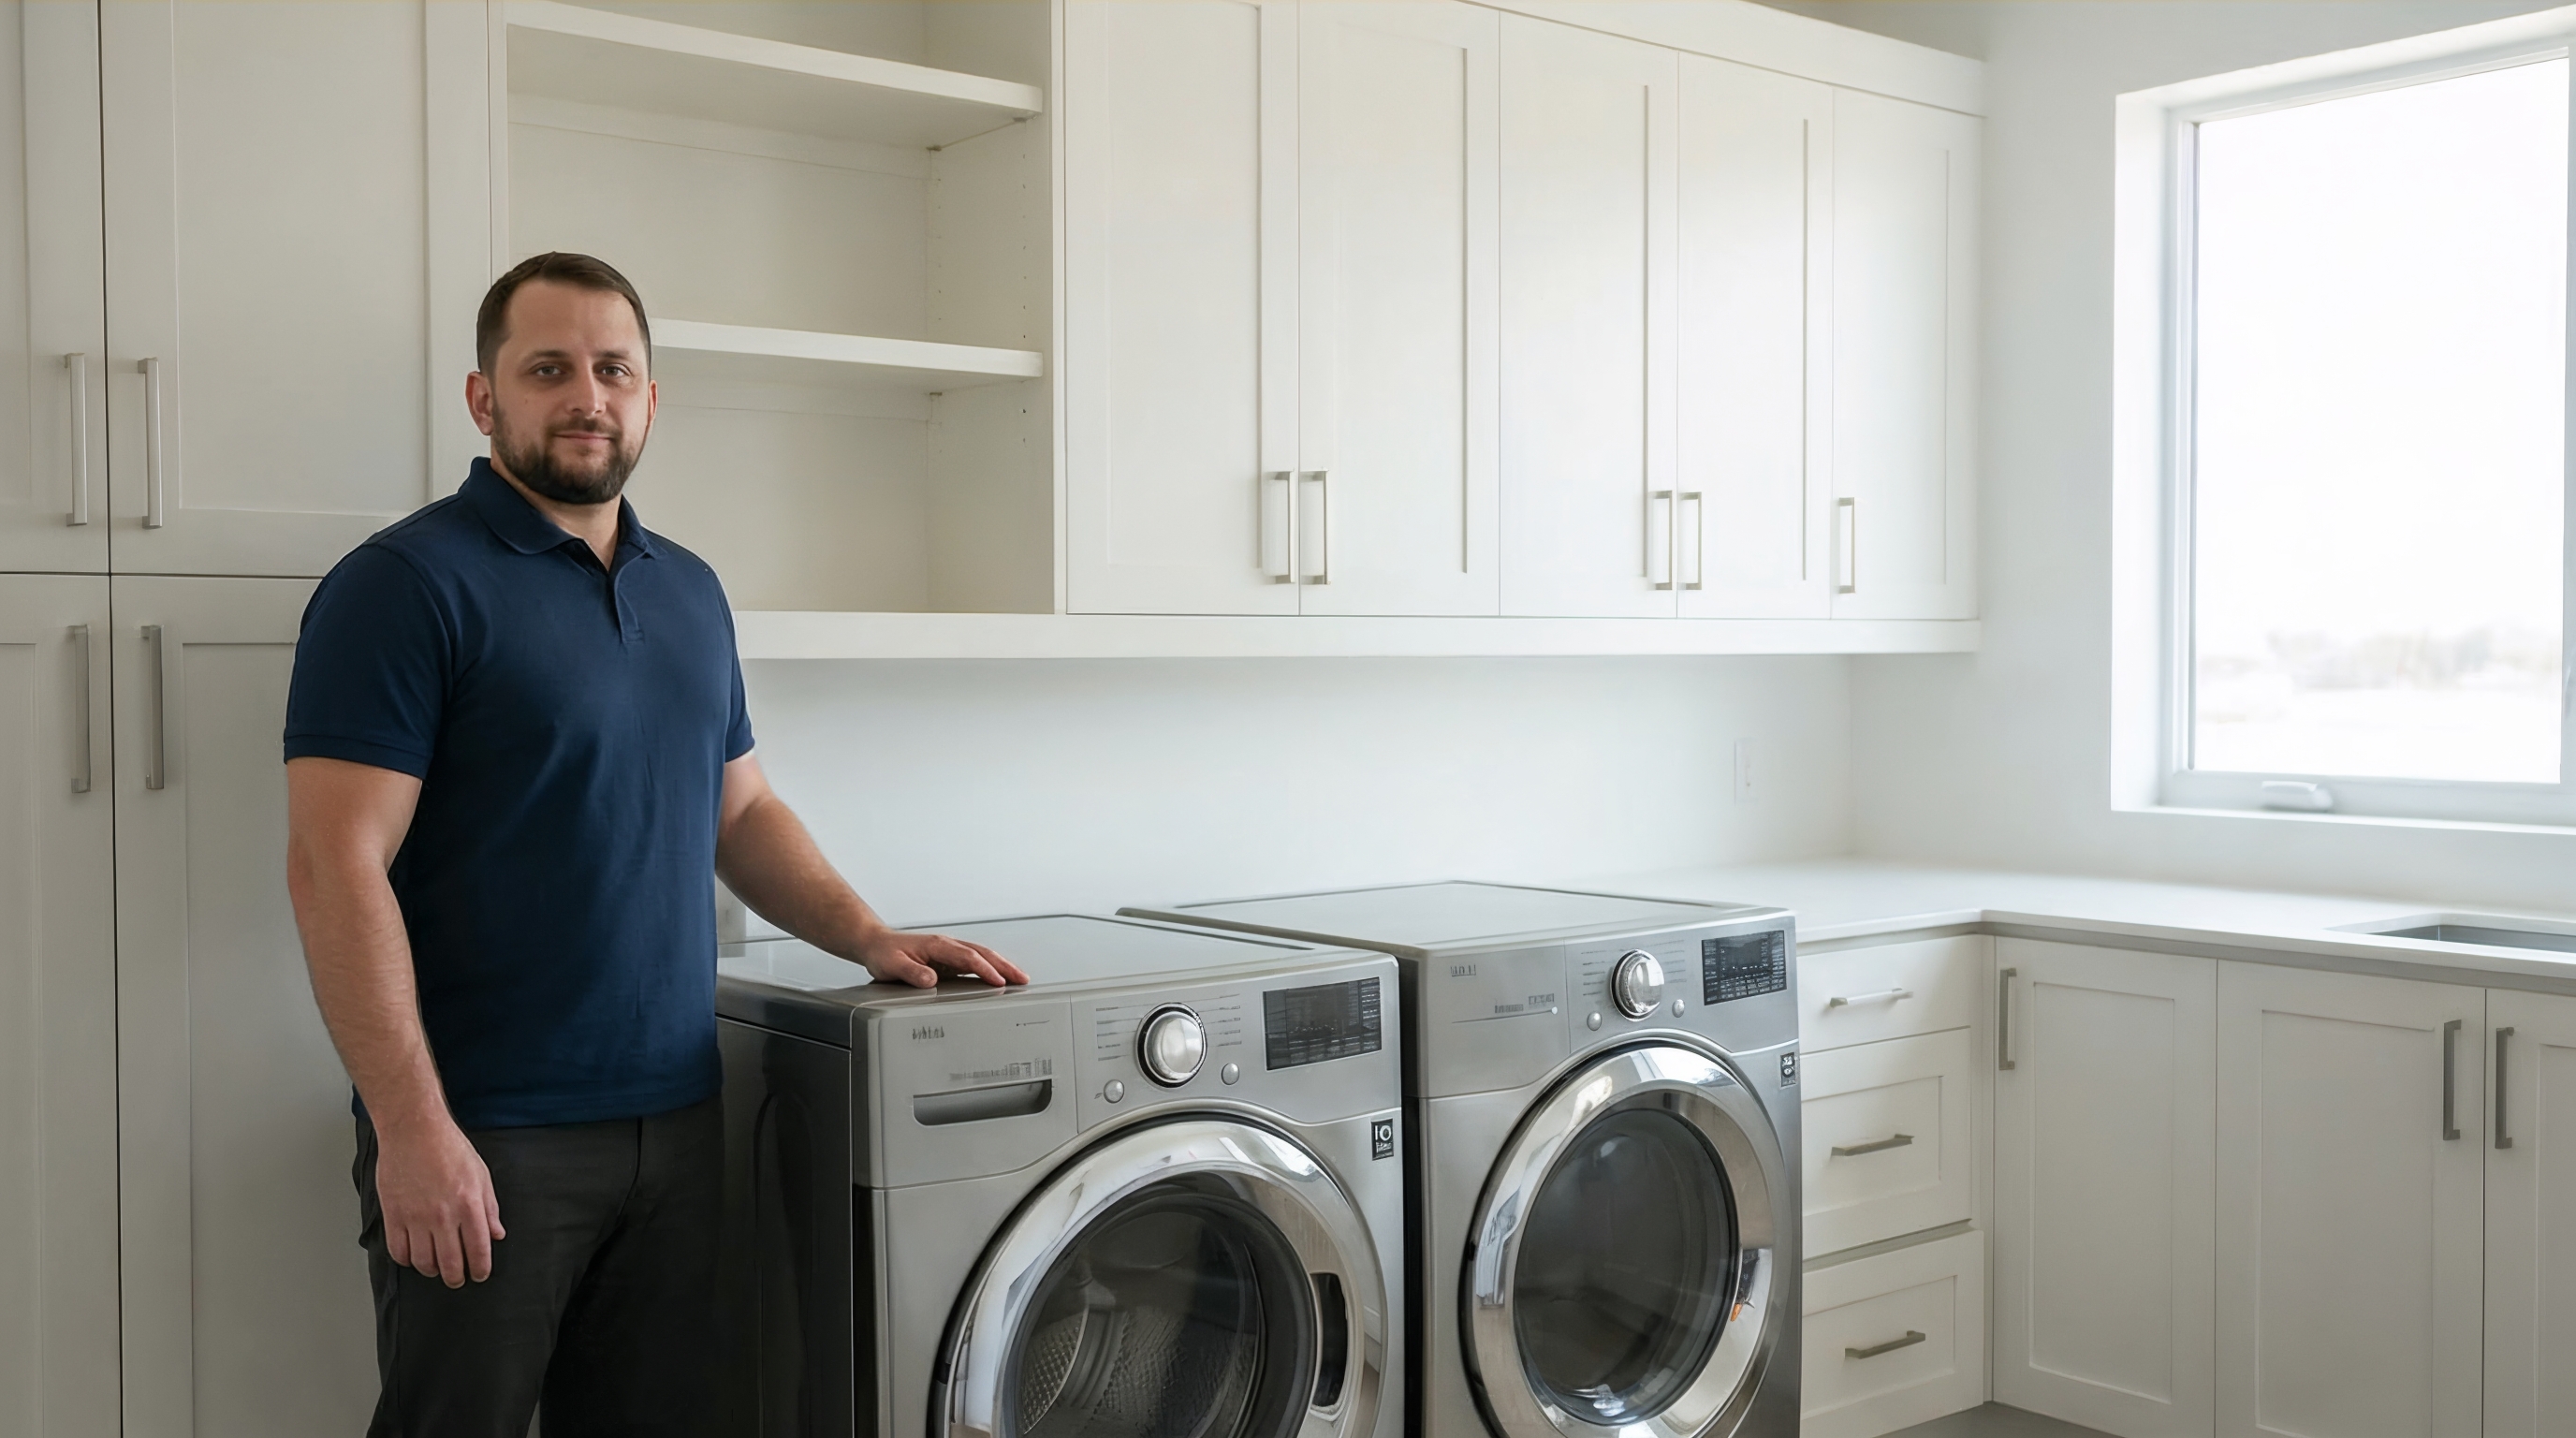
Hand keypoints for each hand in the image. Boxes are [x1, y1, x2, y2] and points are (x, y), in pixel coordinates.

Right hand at [373, 1116, 504, 1287]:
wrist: (414, 1130)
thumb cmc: (449, 1147)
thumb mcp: (481, 1175)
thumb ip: (490, 1208)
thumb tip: (497, 1234)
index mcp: (469, 1205)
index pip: (478, 1250)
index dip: (480, 1269)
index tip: (480, 1274)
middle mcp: (443, 1216)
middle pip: (451, 1263)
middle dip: (456, 1278)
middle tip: (458, 1279)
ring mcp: (416, 1218)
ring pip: (424, 1262)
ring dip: (432, 1271)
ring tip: (437, 1268)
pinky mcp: (393, 1215)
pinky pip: (398, 1251)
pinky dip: (407, 1260)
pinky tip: (413, 1257)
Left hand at [852, 928, 1028, 988]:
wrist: (876, 944)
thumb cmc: (884, 954)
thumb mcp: (893, 965)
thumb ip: (912, 972)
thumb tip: (931, 980)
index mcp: (937, 945)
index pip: (968, 957)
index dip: (985, 970)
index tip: (999, 981)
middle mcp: (947, 946)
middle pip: (983, 953)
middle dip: (1004, 966)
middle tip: (1022, 979)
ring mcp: (949, 952)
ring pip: (982, 956)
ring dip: (1001, 966)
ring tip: (1019, 978)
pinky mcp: (948, 960)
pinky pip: (974, 963)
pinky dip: (990, 969)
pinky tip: (998, 978)